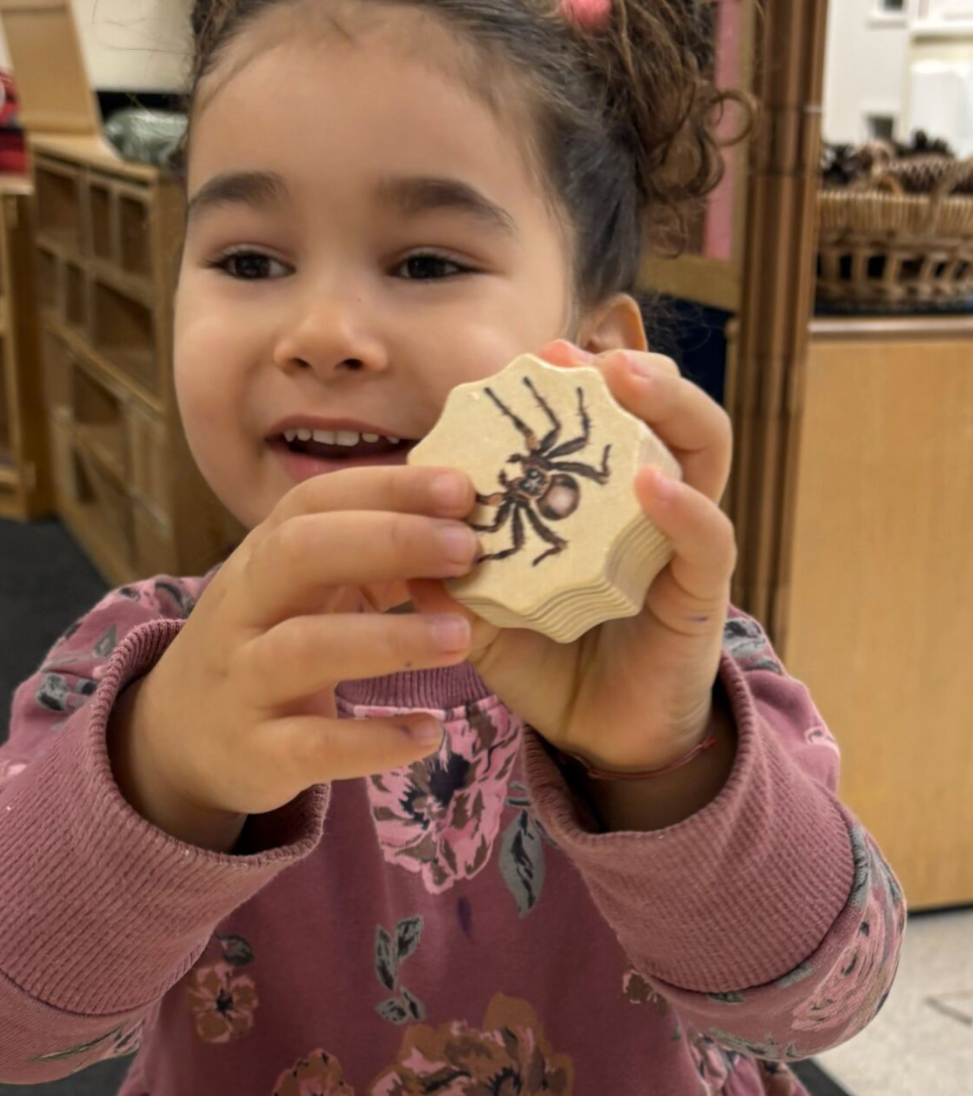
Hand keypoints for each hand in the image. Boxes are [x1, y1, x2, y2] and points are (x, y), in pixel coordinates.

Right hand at [108, 465, 479, 849]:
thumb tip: (464, 523)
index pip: (314, 502)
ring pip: (304, 647)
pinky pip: (313, 745)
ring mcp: (244, 681)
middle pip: (299, 553)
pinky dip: (373, 741)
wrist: (179, 740)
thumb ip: (370, 561)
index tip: (461, 489)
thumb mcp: (301, 594)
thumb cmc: (264, 647)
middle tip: (466, 549)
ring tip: (462, 638)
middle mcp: (243, 608)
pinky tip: (427, 733)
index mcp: (261, 558)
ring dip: (389, 638)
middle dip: (388, 541)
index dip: (385, 488)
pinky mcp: (256, 751)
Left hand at [410, 338, 736, 775]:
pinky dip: (683, 507)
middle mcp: (656, 509)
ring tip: (624, 379)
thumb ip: (448, 582)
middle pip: (665, 413)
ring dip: (667, 406)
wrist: (602, 743)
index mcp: (604, 504)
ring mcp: (684, 546)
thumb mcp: (487, 616)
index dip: (574, 384)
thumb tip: (388, 542)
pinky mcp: (701, 595)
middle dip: (630, 370)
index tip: (528, 356)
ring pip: (704, 451)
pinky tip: (648, 484)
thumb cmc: (552, 666)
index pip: (604, 421)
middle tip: (574, 352)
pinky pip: (707, 540)